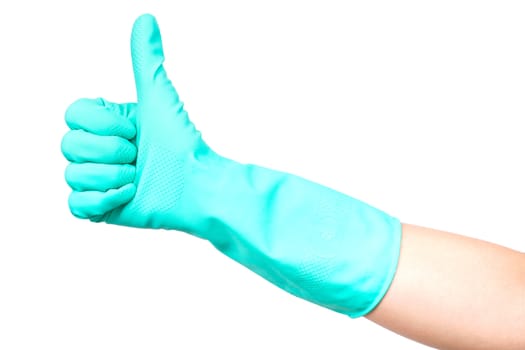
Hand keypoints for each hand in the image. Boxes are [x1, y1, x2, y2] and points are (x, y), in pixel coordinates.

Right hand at [62, 14, 213, 229]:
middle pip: (68, 146)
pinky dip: (104, 200)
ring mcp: (96, 179)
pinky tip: (129, 195)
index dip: (103, 125)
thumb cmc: (181, 142)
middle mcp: (96, 149)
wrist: (197, 186)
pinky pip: (76, 205)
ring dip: (111, 176)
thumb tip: (146, 18)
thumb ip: (147, 60)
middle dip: (110, 151)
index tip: (134, 129)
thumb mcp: (159, 97)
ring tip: (138, 177)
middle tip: (139, 155)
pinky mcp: (100, 208)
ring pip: (73, 175)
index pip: (73, 115)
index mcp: (105, 123)